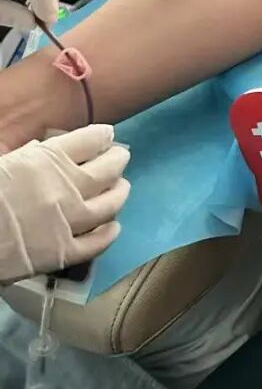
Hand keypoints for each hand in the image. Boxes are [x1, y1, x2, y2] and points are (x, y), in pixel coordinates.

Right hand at [0, 125, 130, 282]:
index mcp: (48, 159)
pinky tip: (114, 227)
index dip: (102, 137)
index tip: (108, 136)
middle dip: (117, 160)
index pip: (90, 140)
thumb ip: (29, 157)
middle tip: (121, 158)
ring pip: (109, 205)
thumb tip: (44, 151)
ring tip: (123, 187)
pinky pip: (97, 242)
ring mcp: (70, 221)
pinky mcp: (65, 252)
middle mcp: (68, 187)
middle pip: (107, 169)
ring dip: (119, 193)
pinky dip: (109, 233)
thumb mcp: (5, 161)